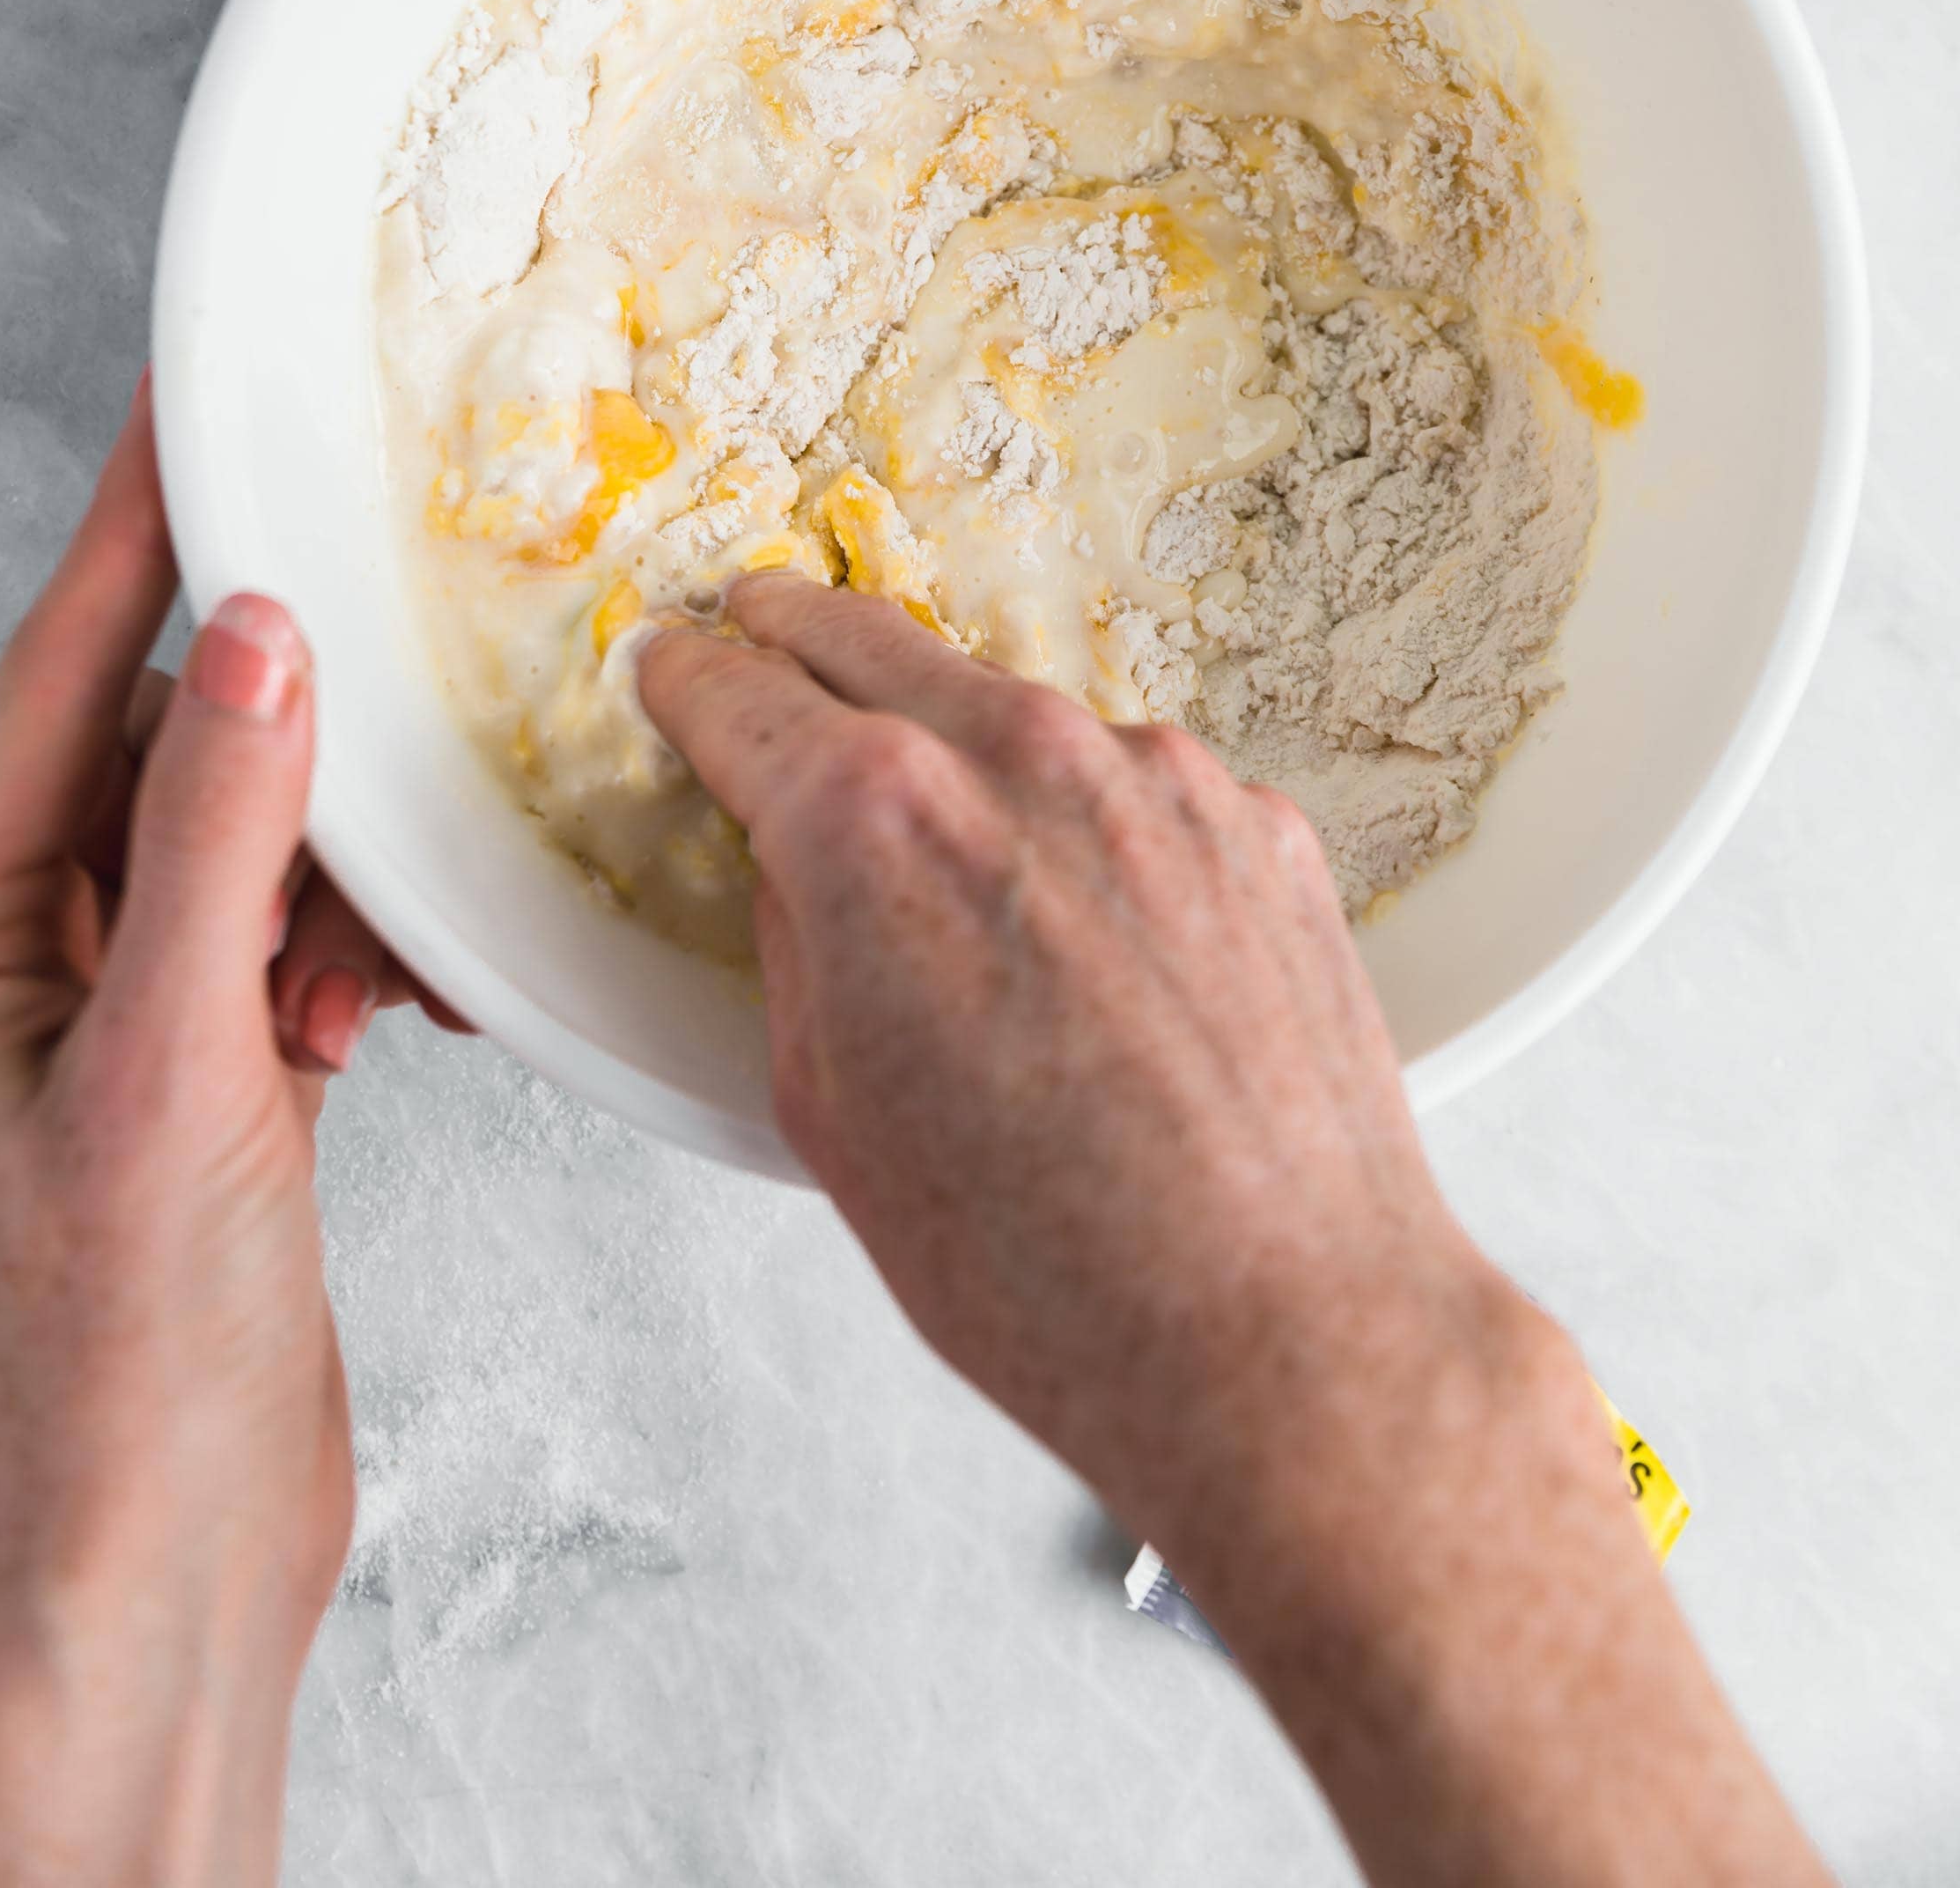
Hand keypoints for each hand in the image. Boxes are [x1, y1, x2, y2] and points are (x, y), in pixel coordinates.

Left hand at [0, 381, 429, 1887]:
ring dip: (336, 888)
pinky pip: (299, 927)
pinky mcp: (214, 1064)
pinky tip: (395, 1020)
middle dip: (287, 771)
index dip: (134, 530)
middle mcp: (30, 954)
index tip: (192, 402)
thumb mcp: (177, 1076)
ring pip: (256, 837)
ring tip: (359, 1002)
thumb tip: (256, 641)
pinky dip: (360, 951)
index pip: (58, 676)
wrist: (172, 1558)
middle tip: (366, 809)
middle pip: (174, 748)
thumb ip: (220, 843)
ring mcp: (125, 1010)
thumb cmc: (124, 1359)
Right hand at [641, 577, 1827, 1887]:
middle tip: (761, 624)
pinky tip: (1091, 933)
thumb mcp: (829, 1115)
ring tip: (947, 841)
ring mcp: (1158, 780)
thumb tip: (796, 865)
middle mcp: (1020, 759)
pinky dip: (1092, 822)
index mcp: (875, 822)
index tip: (676, 669)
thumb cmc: (1050, 1270)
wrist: (1283, 1335)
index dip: (690, 681)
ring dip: (963, 745)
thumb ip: (795, 942)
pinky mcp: (1259, 824)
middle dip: (799, 636)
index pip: (742, 696)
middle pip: (873, 645)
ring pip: (1017, 716)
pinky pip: (1138, 788)